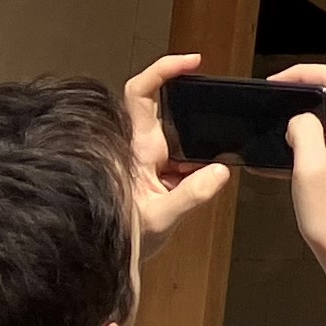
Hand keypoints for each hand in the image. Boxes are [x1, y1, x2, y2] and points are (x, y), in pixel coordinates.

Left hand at [123, 52, 235, 253]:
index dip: (163, 70)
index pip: (141, 93)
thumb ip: (191, 195)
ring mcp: (147, 160)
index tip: (192, 62)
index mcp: (137, 149)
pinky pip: (182, 155)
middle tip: (215, 102)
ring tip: (209, 158)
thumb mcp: (161, 219)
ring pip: (175, 132)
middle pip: (160, 105)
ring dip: (196, 140)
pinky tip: (204, 179)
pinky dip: (197, 161)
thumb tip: (220, 171)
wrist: (106, 262)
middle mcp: (139, 148)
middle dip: (189, 102)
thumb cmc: (124, 239)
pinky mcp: (156, 174)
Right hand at [275, 61, 325, 283]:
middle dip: (300, 99)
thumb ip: (304, 132)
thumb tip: (299, 119)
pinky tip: (285, 165)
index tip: (275, 83)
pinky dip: (310, 148)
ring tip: (273, 140)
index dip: (304, 72)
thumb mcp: (309, 170)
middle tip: (270, 111)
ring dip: (303, 127)